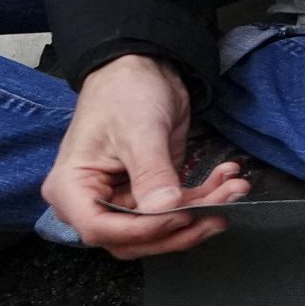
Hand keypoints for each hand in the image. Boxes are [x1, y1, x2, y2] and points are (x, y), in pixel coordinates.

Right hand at [39, 54, 249, 258]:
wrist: (143, 67)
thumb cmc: (124, 92)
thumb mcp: (139, 131)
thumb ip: (151, 173)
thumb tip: (165, 208)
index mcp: (71, 188)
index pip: (101, 229)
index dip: (142, 230)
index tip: (179, 216)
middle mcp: (92, 200)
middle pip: (133, 238)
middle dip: (179, 229)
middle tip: (217, 213)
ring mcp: (121, 197)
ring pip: (161, 226)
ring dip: (200, 211)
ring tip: (233, 189)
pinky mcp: (149, 191)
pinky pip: (176, 207)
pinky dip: (205, 197)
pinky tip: (227, 179)